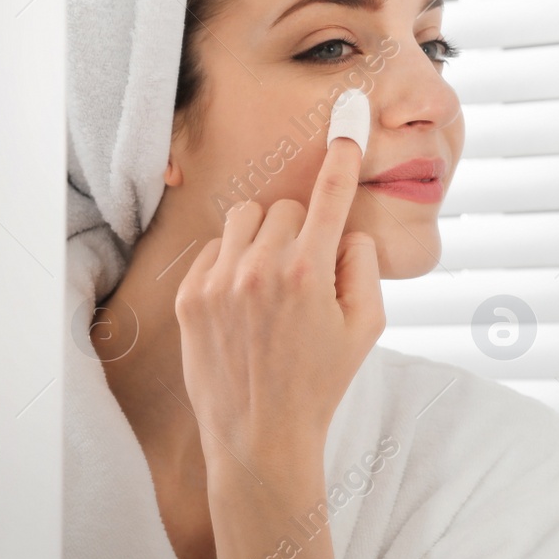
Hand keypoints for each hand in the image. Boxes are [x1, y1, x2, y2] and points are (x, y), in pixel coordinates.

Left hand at [175, 136, 385, 469]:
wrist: (259, 438)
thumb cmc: (321, 383)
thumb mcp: (368, 327)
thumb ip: (362, 266)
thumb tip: (345, 232)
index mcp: (309, 273)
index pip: (330, 196)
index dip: (343, 155)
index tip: (347, 120)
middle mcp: (260, 270)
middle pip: (289, 208)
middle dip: (305, 230)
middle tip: (310, 274)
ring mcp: (219, 282)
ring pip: (248, 218)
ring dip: (266, 236)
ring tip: (274, 282)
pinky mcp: (190, 297)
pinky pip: (216, 248)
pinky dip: (235, 262)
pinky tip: (245, 302)